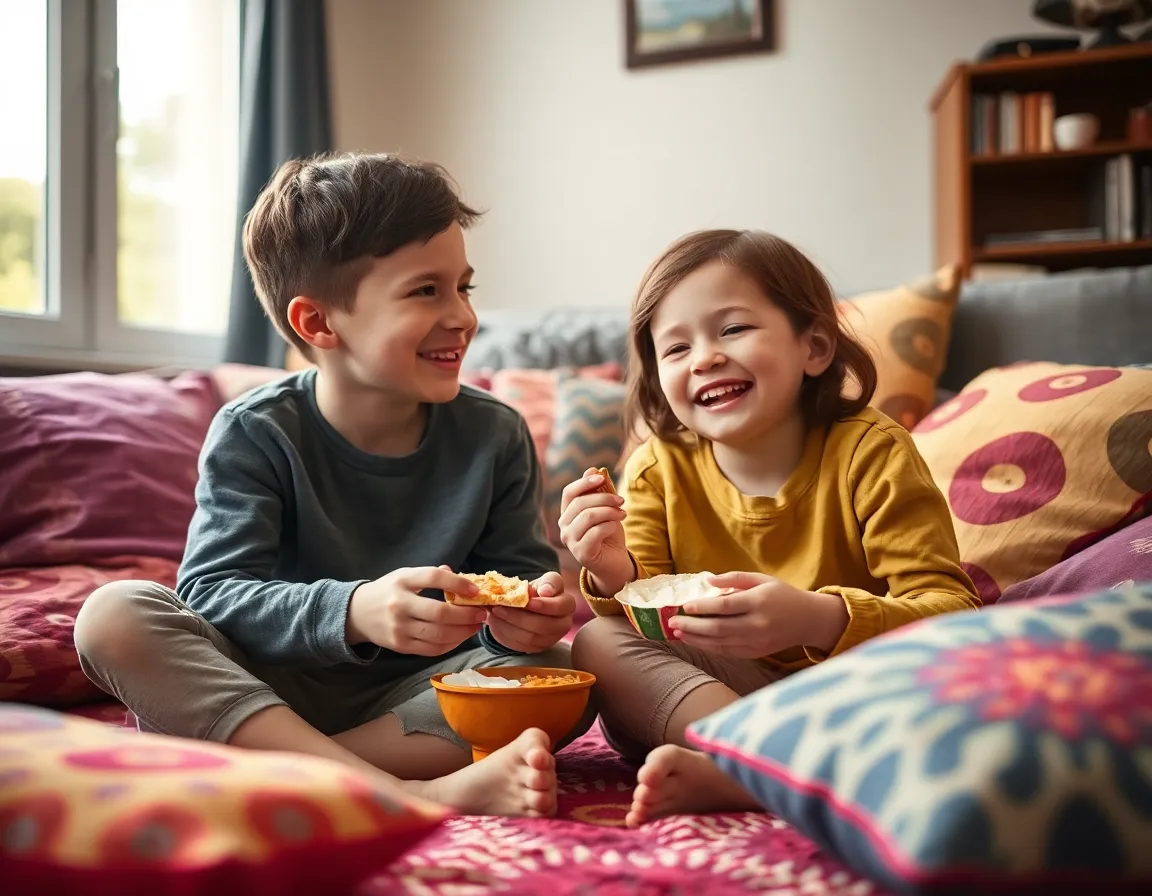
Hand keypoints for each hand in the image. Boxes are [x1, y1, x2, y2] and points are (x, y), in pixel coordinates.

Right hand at [346, 565, 486, 655]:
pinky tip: (460, 637)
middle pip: (440, 613)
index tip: (475, 590)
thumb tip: (460, 578)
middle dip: (467, 615)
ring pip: (439, 635)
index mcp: (402, 581)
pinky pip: (432, 649)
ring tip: (476, 625)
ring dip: (463, 632)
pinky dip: (451, 644)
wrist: (355, 613)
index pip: (433, 578)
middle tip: (482, 613)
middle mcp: (399, 604)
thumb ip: (431, 575)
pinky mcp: (400, 646)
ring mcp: (399, 628)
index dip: (457, 583)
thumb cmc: (387, 591)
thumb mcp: (404, 575)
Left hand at [485, 571, 576, 652]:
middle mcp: (564, 623)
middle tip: (499, 607)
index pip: (560, 606)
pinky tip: (497, 621)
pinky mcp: (538, 648)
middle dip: (518, 617)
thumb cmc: (538, 591)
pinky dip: (505, 633)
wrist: (528, 606)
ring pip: (529, 637)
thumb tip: (545, 591)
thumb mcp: (543, 581)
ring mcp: (551, 639)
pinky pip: (520, 644)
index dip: (543, 605)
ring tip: (494, 612)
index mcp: (567, 604)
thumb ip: (547, 582)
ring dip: (508, 625)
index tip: (527, 601)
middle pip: (543, 625)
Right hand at [558, 468, 633, 596]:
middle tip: (622, 500)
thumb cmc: (609, 535)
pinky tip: (617, 526)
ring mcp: (570, 541)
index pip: (569, 493)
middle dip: (604, 498)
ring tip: (623, 513)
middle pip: (580, 503)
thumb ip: (600, 491)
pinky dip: (609, 525)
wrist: (616, 563)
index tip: (602, 477)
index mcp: (567, 514)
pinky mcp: (581, 553)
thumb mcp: (607, 509)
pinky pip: (595, 532)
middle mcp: (564, 527)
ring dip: (609, 511)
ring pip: (587, 516)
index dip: (584, 482)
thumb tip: (594, 468)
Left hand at [666, 571, 848, 657]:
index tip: (685, 605)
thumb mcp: (761, 579)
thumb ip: (734, 578)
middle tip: (673, 622)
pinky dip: (709, 647)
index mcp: (759, 602)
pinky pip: (728, 652)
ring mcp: (757, 642)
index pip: (725, 607)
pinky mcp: (756, 653)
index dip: (703, 607)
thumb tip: (707, 580)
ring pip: (721, 643)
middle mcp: (758, 624)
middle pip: (719, 628)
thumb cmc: (782, 595)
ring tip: (678, 633)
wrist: (808, 620)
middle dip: (693, 626)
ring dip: (696, 639)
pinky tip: (695, 641)